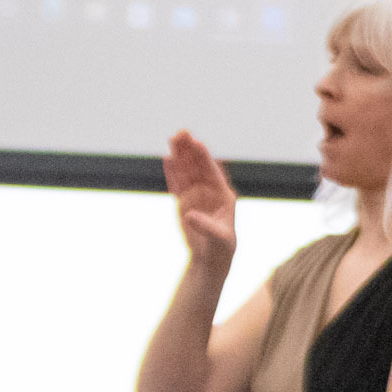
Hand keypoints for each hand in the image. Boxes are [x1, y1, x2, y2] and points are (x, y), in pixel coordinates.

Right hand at [164, 131, 236, 274]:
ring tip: (172, 138)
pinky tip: (168, 158)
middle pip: (198, 167)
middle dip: (190, 150)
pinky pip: (177, 183)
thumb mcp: (218, 238)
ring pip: (186, 171)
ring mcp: (196, 195)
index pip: (212, 172)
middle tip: (181, 132)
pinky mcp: (183, 202)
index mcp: (223, 195)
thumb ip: (206, 226)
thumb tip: (190, 215)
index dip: (204, 157)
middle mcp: (210, 191)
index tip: (197, 143)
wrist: (211, 258)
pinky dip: (172, 172)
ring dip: (180, 156)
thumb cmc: (221, 248)